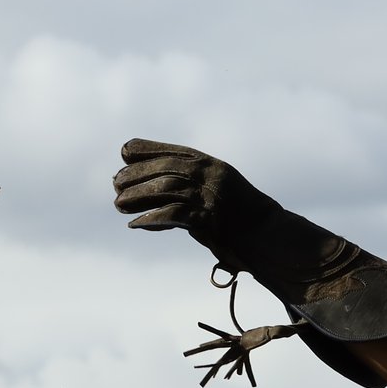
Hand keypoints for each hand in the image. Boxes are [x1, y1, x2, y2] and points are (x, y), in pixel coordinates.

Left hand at [112, 139, 285, 275]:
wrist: (270, 237)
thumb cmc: (239, 218)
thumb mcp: (214, 192)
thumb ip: (187, 185)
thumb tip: (144, 189)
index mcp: (211, 165)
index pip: (172, 151)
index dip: (146, 150)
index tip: (124, 153)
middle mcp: (211, 175)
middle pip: (164, 168)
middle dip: (136, 175)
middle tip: (116, 186)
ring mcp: (212, 196)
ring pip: (166, 188)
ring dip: (138, 196)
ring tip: (120, 205)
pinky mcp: (211, 219)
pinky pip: (175, 215)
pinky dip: (152, 219)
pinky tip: (136, 225)